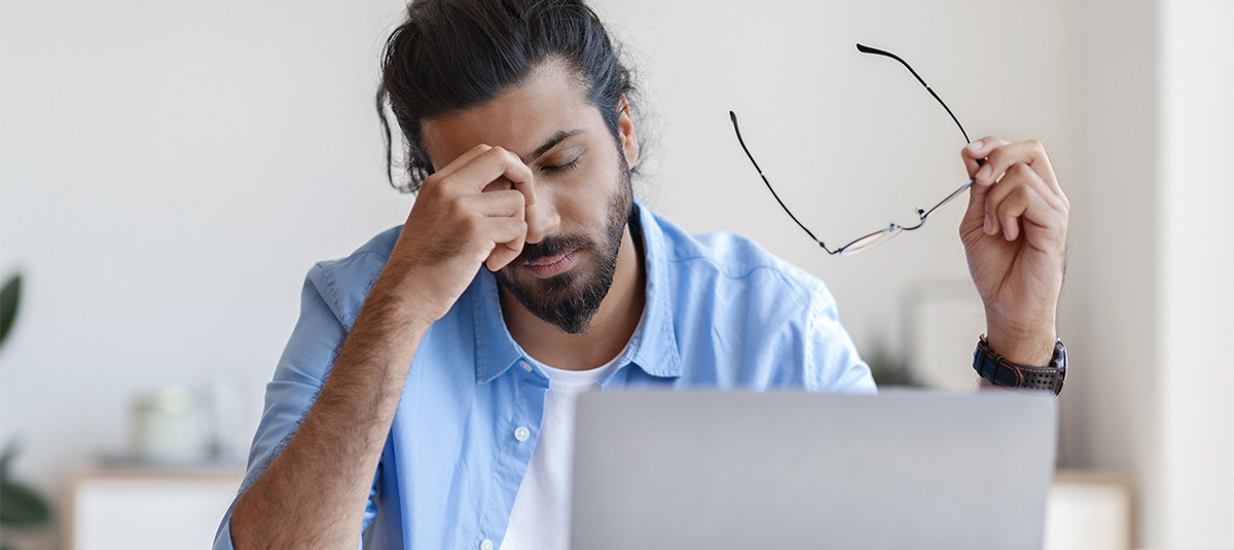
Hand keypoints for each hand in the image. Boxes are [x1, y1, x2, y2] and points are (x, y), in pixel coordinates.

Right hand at [375, 144, 535, 326]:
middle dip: (525, 179)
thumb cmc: (423, 266)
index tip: (511, 193)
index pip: (483, 152)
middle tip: (525, 208)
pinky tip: (491, 264)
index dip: (507, 168)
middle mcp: (447, 188)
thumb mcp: (435, 219)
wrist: (404, 295)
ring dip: (516, 231)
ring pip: (517, 201)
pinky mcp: (475, 231)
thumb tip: (509, 191)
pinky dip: (512, 250)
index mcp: (437, 182)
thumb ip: (462, 200)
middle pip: (502, 157)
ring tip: (494, 252)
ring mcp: (461, 207)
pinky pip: (518, 229)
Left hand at [959, 137, 1069, 364]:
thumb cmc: (996, 268)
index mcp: (1028, 192)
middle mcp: (1046, 195)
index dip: (992, 144)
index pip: (1018, 150)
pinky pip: (1026, 196)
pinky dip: (1006, 214)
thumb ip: (978, 191)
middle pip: (1029, 149)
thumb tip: (973, 158)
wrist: (1006, 303)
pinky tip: (1008, 235)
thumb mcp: (976, 222)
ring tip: (995, 229)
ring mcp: (1054, 208)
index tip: (969, 154)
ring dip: (995, 202)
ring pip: (1020, 175)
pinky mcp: (1055, 223)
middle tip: (980, 181)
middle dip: (997, 157)